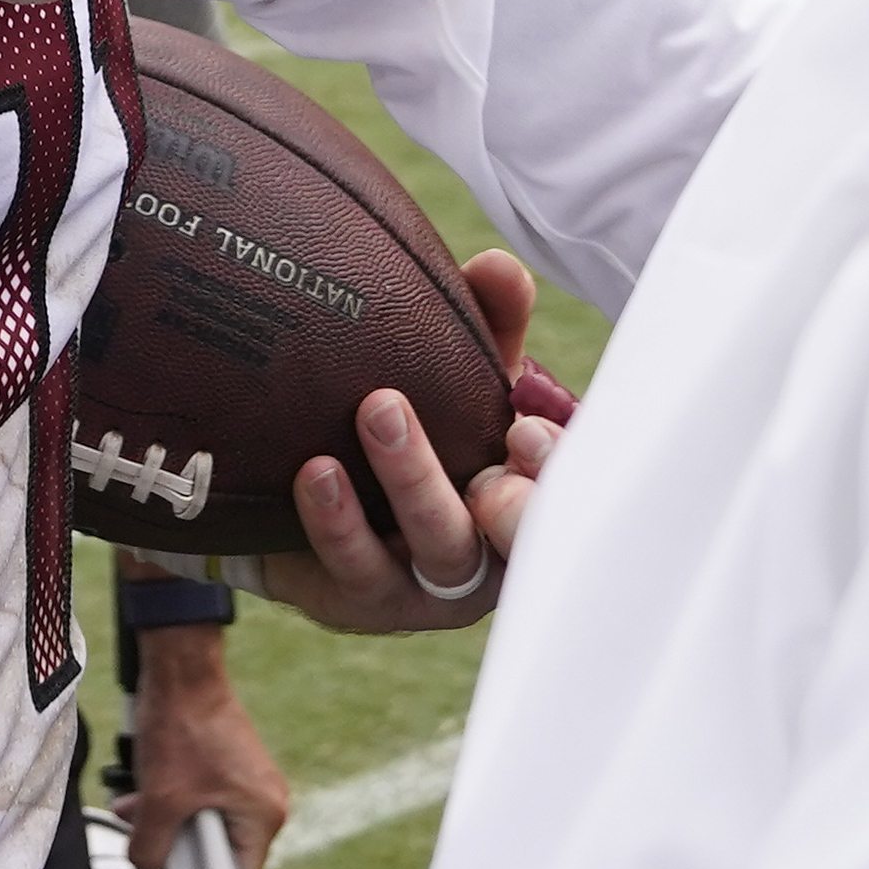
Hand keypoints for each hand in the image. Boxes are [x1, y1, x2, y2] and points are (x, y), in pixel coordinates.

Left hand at [116, 629, 291, 868]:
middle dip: (174, 840)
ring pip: (200, 824)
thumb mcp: (160, 802)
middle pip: (214, 850)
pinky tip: (147, 785)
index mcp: (265, 815)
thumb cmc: (183, 724)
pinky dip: (171, 798)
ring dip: (165, 818)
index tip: (171, 863)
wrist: (179, 670)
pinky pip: (197, 800)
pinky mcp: (226, 768)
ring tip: (141, 800)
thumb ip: (151, 851)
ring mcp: (246, 782)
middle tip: (152, 823)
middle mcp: (264, 800)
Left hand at [237, 252, 552, 635]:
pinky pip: (356, 568)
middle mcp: (492, 550)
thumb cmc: (416, 431)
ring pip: (440, 546)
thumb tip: (499, 268)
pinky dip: (339, 521)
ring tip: (377, 409)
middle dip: (512, 492)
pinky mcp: (363, 601)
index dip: (555, 470)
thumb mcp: (458, 380)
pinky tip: (316, 472)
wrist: (303, 500)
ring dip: (413, 478)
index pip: (565, 493)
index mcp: (528, 497)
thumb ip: (487, 325)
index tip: (529, 430)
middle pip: (518, 533)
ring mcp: (429, 584)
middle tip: (504, 434)